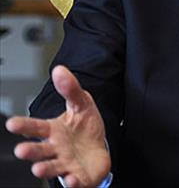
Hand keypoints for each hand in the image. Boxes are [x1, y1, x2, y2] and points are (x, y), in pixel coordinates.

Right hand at [5, 65, 110, 187]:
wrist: (99, 149)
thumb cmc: (84, 128)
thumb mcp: (82, 104)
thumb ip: (70, 89)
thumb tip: (59, 69)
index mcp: (53, 131)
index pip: (36, 127)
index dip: (24, 126)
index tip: (11, 123)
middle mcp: (55, 149)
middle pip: (40, 150)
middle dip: (30, 151)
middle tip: (21, 150)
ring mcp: (65, 164)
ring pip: (52, 168)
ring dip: (44, 169)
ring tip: (38, 169)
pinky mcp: (78, 177)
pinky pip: (74, 181)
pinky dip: (72, 182)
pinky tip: (72, 179)